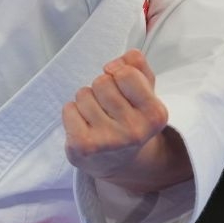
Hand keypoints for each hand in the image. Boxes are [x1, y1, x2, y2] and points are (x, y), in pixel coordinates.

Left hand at [62, 49, 182, 187]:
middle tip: (108, 106)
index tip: (121, 86)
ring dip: (86, 100)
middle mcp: (134, 130)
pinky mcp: (83, 146)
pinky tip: (84, 126)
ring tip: (96, 117)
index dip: (118, 73)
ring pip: (84, 94)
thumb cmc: (130, 118)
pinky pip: (68, 109)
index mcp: (155, 114)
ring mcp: (108, 140)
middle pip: (103, 81)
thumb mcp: (144, 92)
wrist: (118, 163)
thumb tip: (120, 59)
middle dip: (101, 87)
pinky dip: (72, 113)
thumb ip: (138, 67)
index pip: (127, 72)